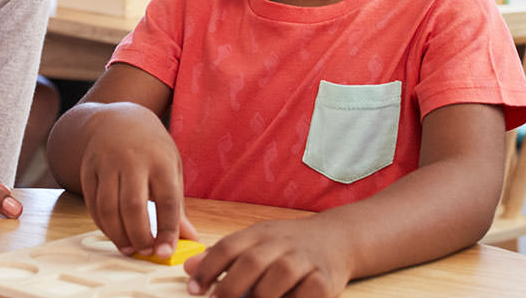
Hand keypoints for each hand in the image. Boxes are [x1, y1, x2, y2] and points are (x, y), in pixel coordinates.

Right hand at [78, 103, 194, 258]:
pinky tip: (113, 233)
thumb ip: (177, 206)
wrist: (119, 118)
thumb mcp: (171, 168)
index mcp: (160, 160)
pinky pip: (92, 203)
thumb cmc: (152, 148)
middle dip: (139, 235)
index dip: (167, 230)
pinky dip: (102, 224)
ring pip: (108, 207)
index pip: (167, 200)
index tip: (166, 252)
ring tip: (129, 248)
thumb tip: (190, 239)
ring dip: (118, 234)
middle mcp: (132, 160)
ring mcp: (107, 163)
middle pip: (133, 206)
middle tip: (145, 252)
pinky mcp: (88, 169)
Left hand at [183, 216, 351, 297]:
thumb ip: (223, 255)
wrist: (338, 238)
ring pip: (277, 279)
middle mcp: (282, 244)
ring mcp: (304, 261)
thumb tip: (188, 268)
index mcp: (260, 233)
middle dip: (228, 287)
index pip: (229, 247)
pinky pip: (305, 295)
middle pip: (251, 262)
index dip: (208, 268)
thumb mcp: (256, 242)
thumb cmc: (289, 246)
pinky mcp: (325, 281)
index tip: (194, 290)